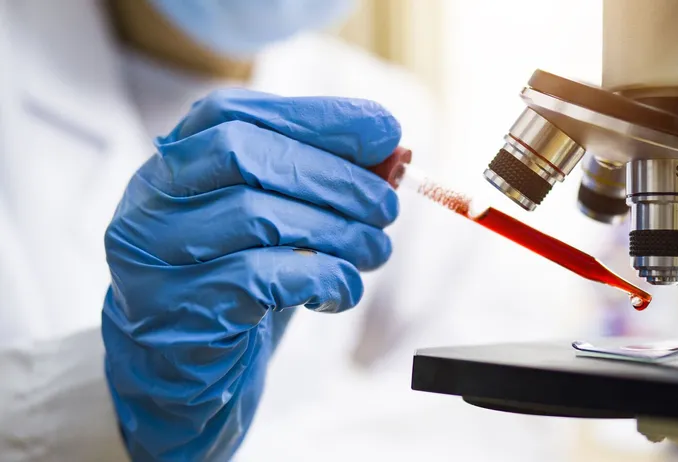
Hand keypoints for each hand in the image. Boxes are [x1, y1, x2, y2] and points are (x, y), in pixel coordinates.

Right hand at [102, 89, 400, 460]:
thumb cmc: (234, 283)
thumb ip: (316, 183)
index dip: (315, 117)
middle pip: (244, 155)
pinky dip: (321, 277)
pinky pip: (261, 278)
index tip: (384, 129)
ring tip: (374, 250)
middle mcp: (150, 202)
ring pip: (257, 216)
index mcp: (172, 165)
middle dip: (333, 177)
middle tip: (386, 207)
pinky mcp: (177, 311)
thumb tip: (392, 153)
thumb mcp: (272, 224)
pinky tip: (342, 289)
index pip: (234, 113)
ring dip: (338, 231)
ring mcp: (153, 257)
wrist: (180, 369)